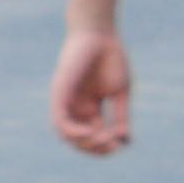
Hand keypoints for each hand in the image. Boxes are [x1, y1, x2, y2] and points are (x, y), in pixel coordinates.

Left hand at [49, 25, 132, 157]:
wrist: (100, 34)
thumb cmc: (111, 58)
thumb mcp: (120, 93)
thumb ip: (120, 117)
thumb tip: (124, 141)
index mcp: (89, 107)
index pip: (93, 136)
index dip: (105, 146)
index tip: (121, 144)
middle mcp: (75, 107)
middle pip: (78, 140)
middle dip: (95, 148)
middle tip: (112, 145)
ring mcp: (65, 101)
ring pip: (66, 135)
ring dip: (84, 143)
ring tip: (102, 138)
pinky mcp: (59, 93)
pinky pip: (60, 120)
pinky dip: (73, 131)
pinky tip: (90, 131)